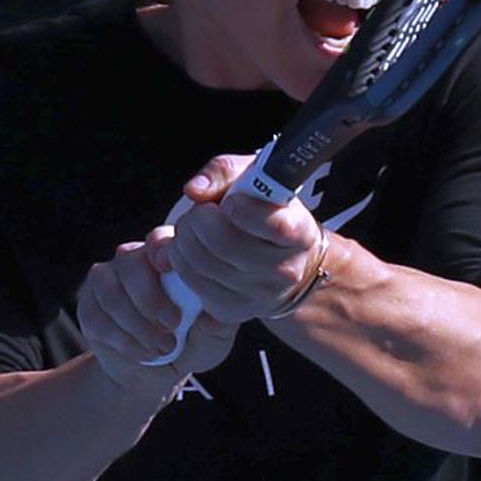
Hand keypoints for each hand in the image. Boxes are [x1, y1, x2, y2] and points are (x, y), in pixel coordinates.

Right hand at [77, 229, 235, 399]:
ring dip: (136, 324)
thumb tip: (214, 317)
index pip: (160, 239)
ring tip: (161, 348)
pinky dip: (122, 340)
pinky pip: (96, 316)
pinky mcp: (89, 306)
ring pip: (110, 290)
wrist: (156, 375)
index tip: (170, 273)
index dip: (161, 250)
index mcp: (168, 258)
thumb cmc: (190, 345)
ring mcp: (107, 282)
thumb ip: (217, 324)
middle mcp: (135, 261)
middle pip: (130, 263)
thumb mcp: (213, 339)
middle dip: (150, 298)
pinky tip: (143, 354)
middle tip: (172, 326)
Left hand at [168, 152, 326, 325]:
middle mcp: (283, 270)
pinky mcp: (233, 309)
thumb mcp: (256, 177)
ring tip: (195, 227)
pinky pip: (192, 281)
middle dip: (198, 218)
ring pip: (201, 263)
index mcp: (298, 233)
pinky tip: (192, 249)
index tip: (230, 202)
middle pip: (224, 243)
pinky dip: (181, 260)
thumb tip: (195, 190)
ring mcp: (258, 295)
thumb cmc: (266, 211)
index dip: (243, 210)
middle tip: (201, 210)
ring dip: (184, 238)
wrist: (283, 260)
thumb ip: (225, 171)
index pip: (274, 226)